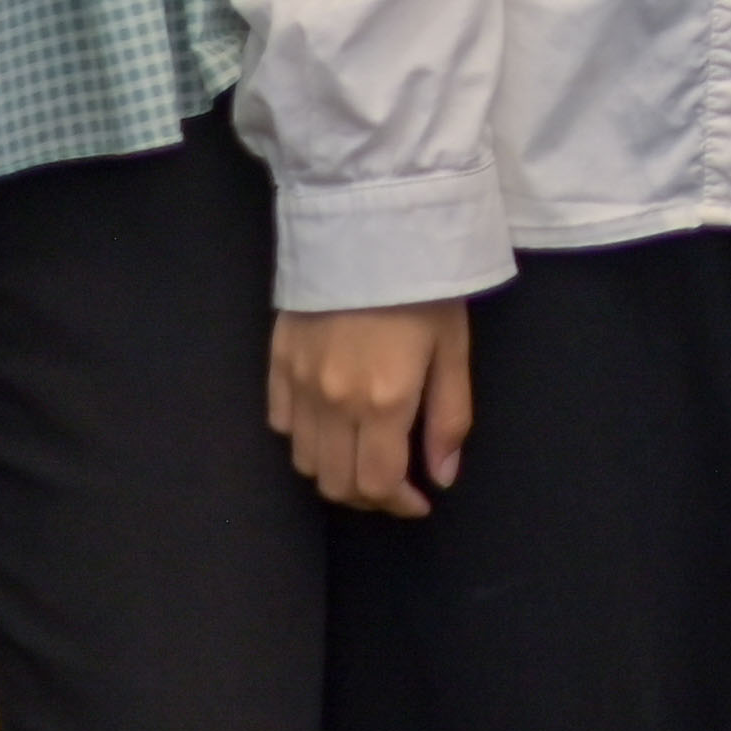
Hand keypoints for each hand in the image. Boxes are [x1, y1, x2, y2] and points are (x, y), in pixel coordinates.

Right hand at [268, 301, 475, 517]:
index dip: (398, 506)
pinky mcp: (275, 361)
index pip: (377, 484)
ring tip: (362, 456)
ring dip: (334, 471)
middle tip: (394, 484)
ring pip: (303, 460)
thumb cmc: (425, 285)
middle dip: (368, 497)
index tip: (418, 503)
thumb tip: (442, 477)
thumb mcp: (454, 348)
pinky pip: (279, 423)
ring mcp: (297, 384)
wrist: (368, 224)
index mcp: (383, 403)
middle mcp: (332, 404)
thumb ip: (449, 417)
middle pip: (335, 483)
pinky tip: (328, 424)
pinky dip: (303, 437)